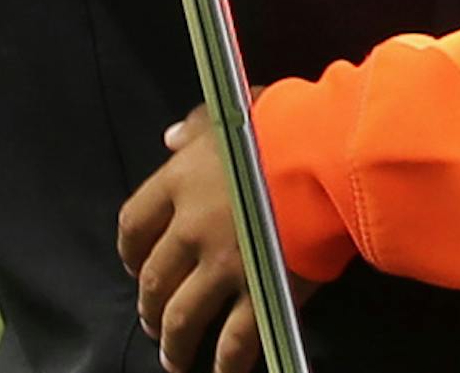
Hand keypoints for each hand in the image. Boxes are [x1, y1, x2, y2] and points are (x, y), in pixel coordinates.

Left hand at [121, 113, 315, 372]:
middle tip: (154, 322)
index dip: (130, 252)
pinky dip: (225, 362)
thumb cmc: (286, 124)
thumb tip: (172, 139)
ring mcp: (223, 265)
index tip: (136, 266)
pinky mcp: (259, 291)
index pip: (134, 224)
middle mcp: (192, 227)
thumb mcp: (234, 111)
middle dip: (150, 307)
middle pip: (155, 279)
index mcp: (181, 181)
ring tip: (175, 360)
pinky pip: (233, 341)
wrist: (329, 153)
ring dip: (174, 345)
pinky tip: (224, 371)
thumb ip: (198, 126)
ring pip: (182, 319)